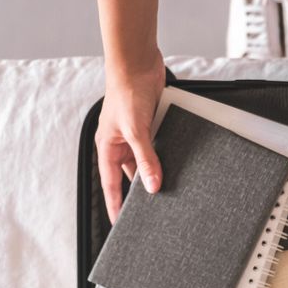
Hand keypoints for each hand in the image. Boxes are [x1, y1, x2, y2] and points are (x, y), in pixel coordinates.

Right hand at [95, 50, 165, 222]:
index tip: (121, 224)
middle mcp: (121, 144)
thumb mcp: (136, 130)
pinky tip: (179, 166)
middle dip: (140, 192)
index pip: (111, 185)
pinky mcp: (152, 126)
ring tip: (169, 193)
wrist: (139, 63)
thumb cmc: (126, 92)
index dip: (116, 205)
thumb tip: (152, 186)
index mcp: (108, 147)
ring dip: (156, 173)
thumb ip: (145, 159)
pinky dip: (167, 157)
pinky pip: (159, 147)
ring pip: (147, 162)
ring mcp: (137, 136)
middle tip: (151, 213)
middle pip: (131, 176)